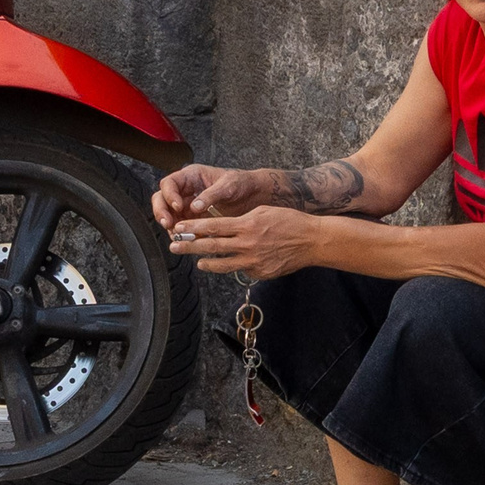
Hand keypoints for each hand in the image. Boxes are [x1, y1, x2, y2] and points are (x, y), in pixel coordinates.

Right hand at [151, 164, 277, 229]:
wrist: (254, 195)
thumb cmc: (242, 183)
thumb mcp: (228, 185)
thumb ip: (210, 195)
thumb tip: (194, 206)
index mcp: (191, 176)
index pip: (170, 183)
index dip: (170, 195)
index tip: (178, 206)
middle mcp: (186, 190)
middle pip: (162, 199)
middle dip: (162, 211)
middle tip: (168, 223)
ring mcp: (189, 205)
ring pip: (169, 215)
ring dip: (171, 225)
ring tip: (178, 235)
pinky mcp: (195, 219)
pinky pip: (182, 227)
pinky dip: (183, 234)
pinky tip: (188, 240)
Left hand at [167, 204, 322, 279]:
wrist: (311, 240)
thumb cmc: (288, 221)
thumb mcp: (262, 211)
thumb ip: (241, 221)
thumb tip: (223, 229)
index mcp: (246, 225)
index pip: (212, 226)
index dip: (193, 227)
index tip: (179, 227)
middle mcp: (246, 244)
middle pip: (211, 246)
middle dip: (189, 246)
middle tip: (173, 246)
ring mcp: (253, 261)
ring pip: (222, 264)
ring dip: (206, 262)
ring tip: (196, 261)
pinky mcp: (259, 273)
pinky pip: (241, 269)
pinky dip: (234, 265)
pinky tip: (230, 263)